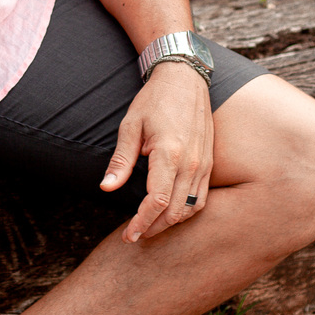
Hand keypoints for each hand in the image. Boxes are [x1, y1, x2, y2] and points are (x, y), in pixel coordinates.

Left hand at [100, 63, 212, 242]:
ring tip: (150, 228)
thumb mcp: (130, 126)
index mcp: (169, 153)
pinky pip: (201, 197)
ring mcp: (203, 164)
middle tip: (134, 236)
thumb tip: (106, 188)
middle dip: (153, 228)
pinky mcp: (209, 163)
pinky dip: (186, 211)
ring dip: (170, 223)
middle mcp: (191, 163)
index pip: (157, 201)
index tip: (128, 235)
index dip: (141, 222)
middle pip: (174, 211)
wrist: (184, 79)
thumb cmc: (154, 101)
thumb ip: (121, 161)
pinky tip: (170, 214)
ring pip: (190, 208)